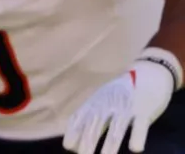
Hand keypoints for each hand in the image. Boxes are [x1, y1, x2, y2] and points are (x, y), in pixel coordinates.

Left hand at [63, 48, 181, 153]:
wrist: (150, 71)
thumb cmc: (122, 91)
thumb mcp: (103, 100)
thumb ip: (92, 117)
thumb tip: (76, 138)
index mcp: (96, 102)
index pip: (81, 117)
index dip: (74, 132)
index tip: (68, 146)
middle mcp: (108, 104)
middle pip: (96, 125)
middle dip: (88, 142)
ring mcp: (126, 107)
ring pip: (117, 128)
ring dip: (110, 146)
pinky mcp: (144, 110)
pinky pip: (140, 125)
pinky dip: (137, 136)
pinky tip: (135, 149)